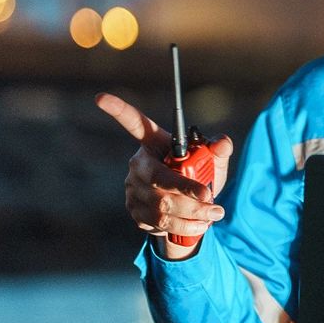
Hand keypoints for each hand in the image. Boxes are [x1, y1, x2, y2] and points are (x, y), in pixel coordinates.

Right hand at [97, 93, 234, 260]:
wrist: (190, 212)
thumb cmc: (199, 177)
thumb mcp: (212, 164)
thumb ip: (217, 152)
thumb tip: (223, 142)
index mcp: (154, 143)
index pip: (135, 124)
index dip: (118, 110)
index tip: (100, 97)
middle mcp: (139, 165)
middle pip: (160, 178)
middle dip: (187, 191)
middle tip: (211, 200)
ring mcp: (134, 190)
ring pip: (162, 205)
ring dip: (192, 212)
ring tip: (214, 214)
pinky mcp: (135, 212)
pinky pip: (160, 222)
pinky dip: (184, 225)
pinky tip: (198, 223)